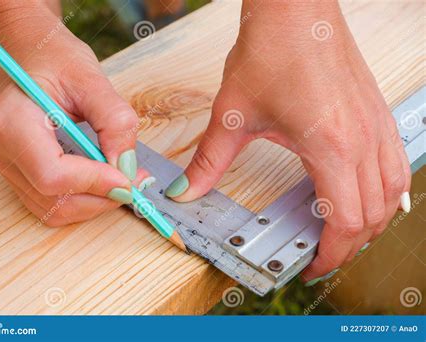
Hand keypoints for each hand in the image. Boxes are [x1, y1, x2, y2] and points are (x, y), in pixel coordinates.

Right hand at [0, 5, 148, 225]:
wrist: (25, 49)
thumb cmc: (52, 56)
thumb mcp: (90, 78)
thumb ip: (115, 122)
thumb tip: (129, 167)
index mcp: (13, 122)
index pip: (53, 175)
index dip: (96, 182)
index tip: (129, 178)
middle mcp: (1, 150)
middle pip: (55, 200)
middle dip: (101, 196)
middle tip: (135, 181)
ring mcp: (5, 164)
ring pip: (53, 209)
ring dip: (94, 201)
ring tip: (121, 178)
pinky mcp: (15, 170)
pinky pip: (49, 202)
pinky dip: (81, 198)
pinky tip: (101, 179)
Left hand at [165, 2, 410, 280]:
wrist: (296, 10)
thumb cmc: (271, 52)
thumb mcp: (232, 116)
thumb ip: (209, 162)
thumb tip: (186, 192)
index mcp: (331, 147)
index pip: (346, 222)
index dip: (331, 254)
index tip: (311, 265)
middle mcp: (363, 141)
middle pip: (373, 217)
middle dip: (349, 246)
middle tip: (320, 254)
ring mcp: (376, 126)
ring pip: (392, 194)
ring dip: (370, 222)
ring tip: (342, 232)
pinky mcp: (376, 114)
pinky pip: (395, 166)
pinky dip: (383, 193)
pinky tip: (365, 194)